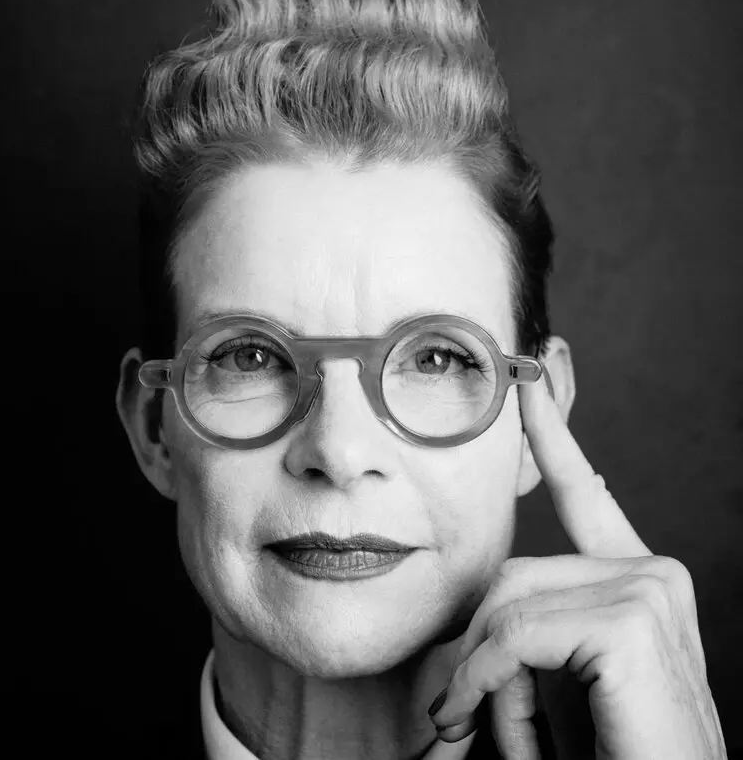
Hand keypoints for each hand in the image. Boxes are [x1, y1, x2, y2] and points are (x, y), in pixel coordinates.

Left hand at [428, 371, 726, 758]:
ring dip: (477, 674)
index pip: (586, 496)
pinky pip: (517, 635)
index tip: (528, 384)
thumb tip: (468, 633)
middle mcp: (653, 575)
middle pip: (516, 569)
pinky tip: (477, 720)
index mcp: (638, 583)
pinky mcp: (633, 622)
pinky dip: (482, 682)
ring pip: (511, 603)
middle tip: (456, 713)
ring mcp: (649, 592)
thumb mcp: (556, 691)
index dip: (551, 439)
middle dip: (475, 643)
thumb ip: (522, 642)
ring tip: (471, 728)